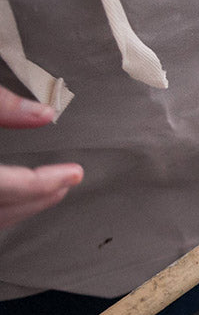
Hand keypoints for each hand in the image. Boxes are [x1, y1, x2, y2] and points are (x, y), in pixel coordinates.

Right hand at [0, 86, 82, 229]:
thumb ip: (0, 105)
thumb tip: (45, 113)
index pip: (8, 186)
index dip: (45, 182)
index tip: (75, 174)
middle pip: (3, 208)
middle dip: (38, 196)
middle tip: (69, 181)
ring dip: (20, 206)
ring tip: (50, 188)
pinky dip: (3, 206)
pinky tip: (15, 194)